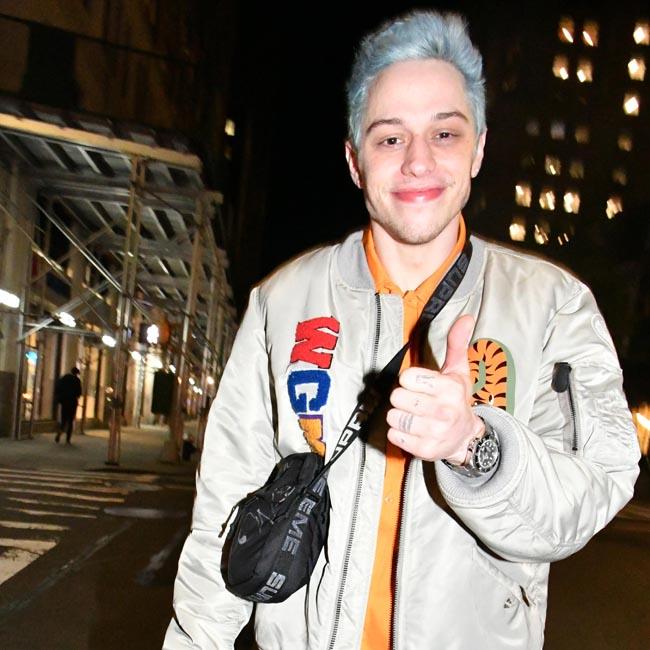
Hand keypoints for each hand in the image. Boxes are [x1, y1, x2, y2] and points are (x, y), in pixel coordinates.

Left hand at [386, 314, 484, 462]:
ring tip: (412, 415)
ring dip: (398, 415)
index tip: (419, 385)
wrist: (466, 438)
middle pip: (397, 397)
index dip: (409, 380)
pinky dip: (398, 432)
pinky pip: (394, 435)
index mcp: (449, 389)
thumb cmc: (457, 400)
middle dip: (402, 398)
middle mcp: (444, 411)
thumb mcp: (459, 371)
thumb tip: (466, 317)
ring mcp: (435, 433)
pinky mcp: (425, 450)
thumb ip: (457, 343)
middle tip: (414, 401)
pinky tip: (412, 429)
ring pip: (393, 417)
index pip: (407, 378)